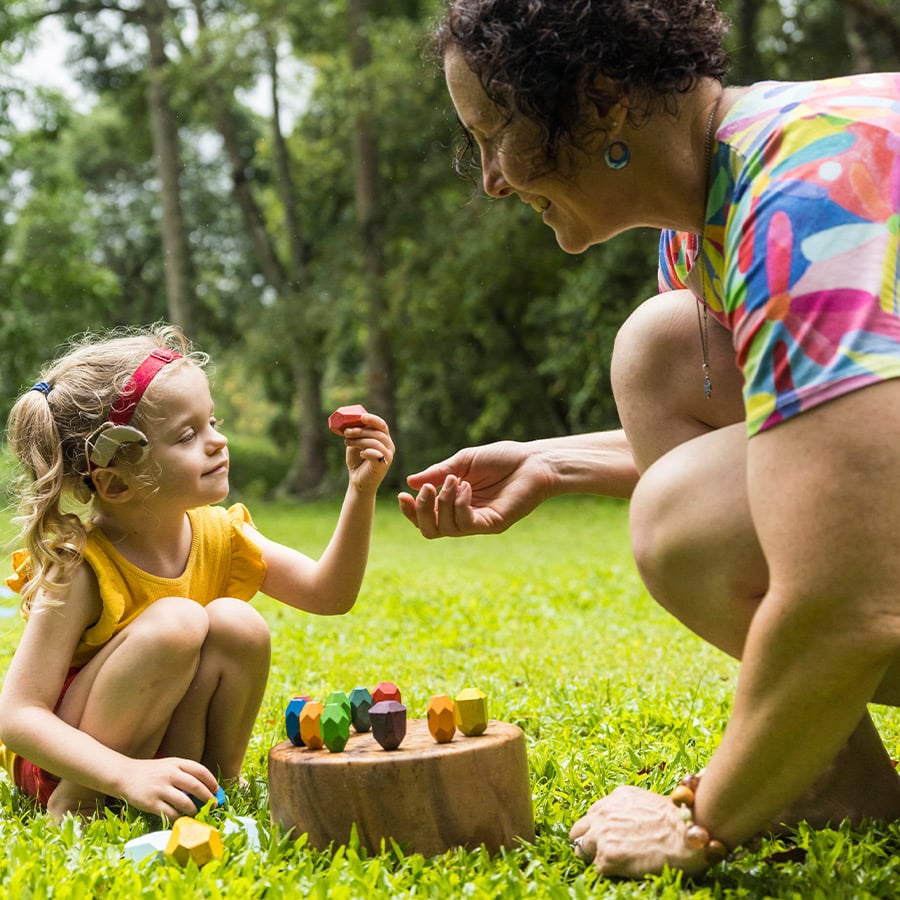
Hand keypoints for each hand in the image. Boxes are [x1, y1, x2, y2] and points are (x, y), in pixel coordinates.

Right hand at [118, 756, 220, 819]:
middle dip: (208, 797)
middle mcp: (170, 774)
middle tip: (213, 805)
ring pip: (185, 802)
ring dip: (195, 809)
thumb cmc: (151, 772)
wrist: (124, 775)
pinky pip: (171, 813)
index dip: (211, 781)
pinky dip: (180, 817)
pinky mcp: (151, 803)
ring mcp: (160, 789)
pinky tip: (182, 818)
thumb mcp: (168, 765)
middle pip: (196, 786)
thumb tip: (204, 788)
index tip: (216, 790)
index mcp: (176, 763)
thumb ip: (184, 773)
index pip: (200, 770)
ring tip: (198, 813)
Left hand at [340, 412, 393, 491]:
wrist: (357, 480)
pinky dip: (367, 452)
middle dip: (360, 430)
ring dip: (359, 440)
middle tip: (346, 432)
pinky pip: (377, 454)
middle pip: (377, 432)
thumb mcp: (355, 443)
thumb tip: (348, 422)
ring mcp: (388, 455)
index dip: (373, 419)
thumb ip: (356, 433)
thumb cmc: (357, 461)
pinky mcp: (384, 465)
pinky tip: (361, 454)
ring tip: (347, 442)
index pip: (381, 425)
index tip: (361, 417)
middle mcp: (389, 445)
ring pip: (375, 442)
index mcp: (384, 438)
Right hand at [398, 441, 550, 537]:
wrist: (533, 460)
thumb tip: (411, 482)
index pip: (427, 518)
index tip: (403, 495)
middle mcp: (464, 516)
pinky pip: (466, 523)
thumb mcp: (463, 462)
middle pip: (430, 530)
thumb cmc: (502, 458)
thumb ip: (438, 472)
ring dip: (443, 502)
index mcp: (455, 503)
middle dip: (422, 510)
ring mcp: (478, 523)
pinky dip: (460, 505)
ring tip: (454, 480)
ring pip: (446, 528)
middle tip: (427, 489)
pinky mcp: (493, 524)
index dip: (411, 511)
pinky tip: (466, 486)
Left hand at [569, 786, 709, 877]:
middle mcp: (604, 813)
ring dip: (593, 856)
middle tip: (599, 852)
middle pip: (578, 829)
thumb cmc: (677, 822)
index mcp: (615, 797)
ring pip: (581, 848)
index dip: (599, 827)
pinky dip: (608, 872)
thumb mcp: (648, 803)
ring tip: (610, 864)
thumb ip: (629, 811)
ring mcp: (603, 835)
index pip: (594, 813)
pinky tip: (624, 871)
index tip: (606, 836)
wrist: (686, 836)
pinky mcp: (608, 856)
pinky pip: (597, 868)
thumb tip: (628, 823)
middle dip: (587, 840)